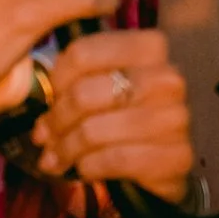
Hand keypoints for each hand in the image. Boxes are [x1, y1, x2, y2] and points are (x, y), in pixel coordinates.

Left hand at [28, 30, 196, 203]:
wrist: (163, 160)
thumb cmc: (124, 115)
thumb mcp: (103, 84)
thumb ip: (77, 76)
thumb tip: (41, 91)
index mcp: (150, 48)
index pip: (83, 53)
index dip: (56, 78)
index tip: (50, 96)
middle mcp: (167, 79)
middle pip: (83, 94)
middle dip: (56, 120)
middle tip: (43, 135)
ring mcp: (176, 118)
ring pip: (94, 131)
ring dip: (66, 149)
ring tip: (55, 158)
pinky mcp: (177, 155)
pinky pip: (114, 159)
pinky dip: (89, 167)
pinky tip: (83, 169)